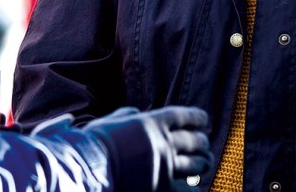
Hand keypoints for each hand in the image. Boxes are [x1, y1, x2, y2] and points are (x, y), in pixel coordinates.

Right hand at [85, 106, 211, 189]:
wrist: (89, 169)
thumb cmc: (94, 144)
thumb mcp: (111, 122)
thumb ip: (126, 116)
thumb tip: (136, 112)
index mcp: (151, 122)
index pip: (183, 116)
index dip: (196, 117)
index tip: (204, 120)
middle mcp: (163, 142)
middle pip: (193, 140)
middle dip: (202, 142)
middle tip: (204, 143)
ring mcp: (165, 165)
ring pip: (195, 164)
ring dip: (203, 162)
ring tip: (206, 161)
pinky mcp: (162, 187)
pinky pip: (186, 188)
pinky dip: (193, 187)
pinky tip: (195, 186)